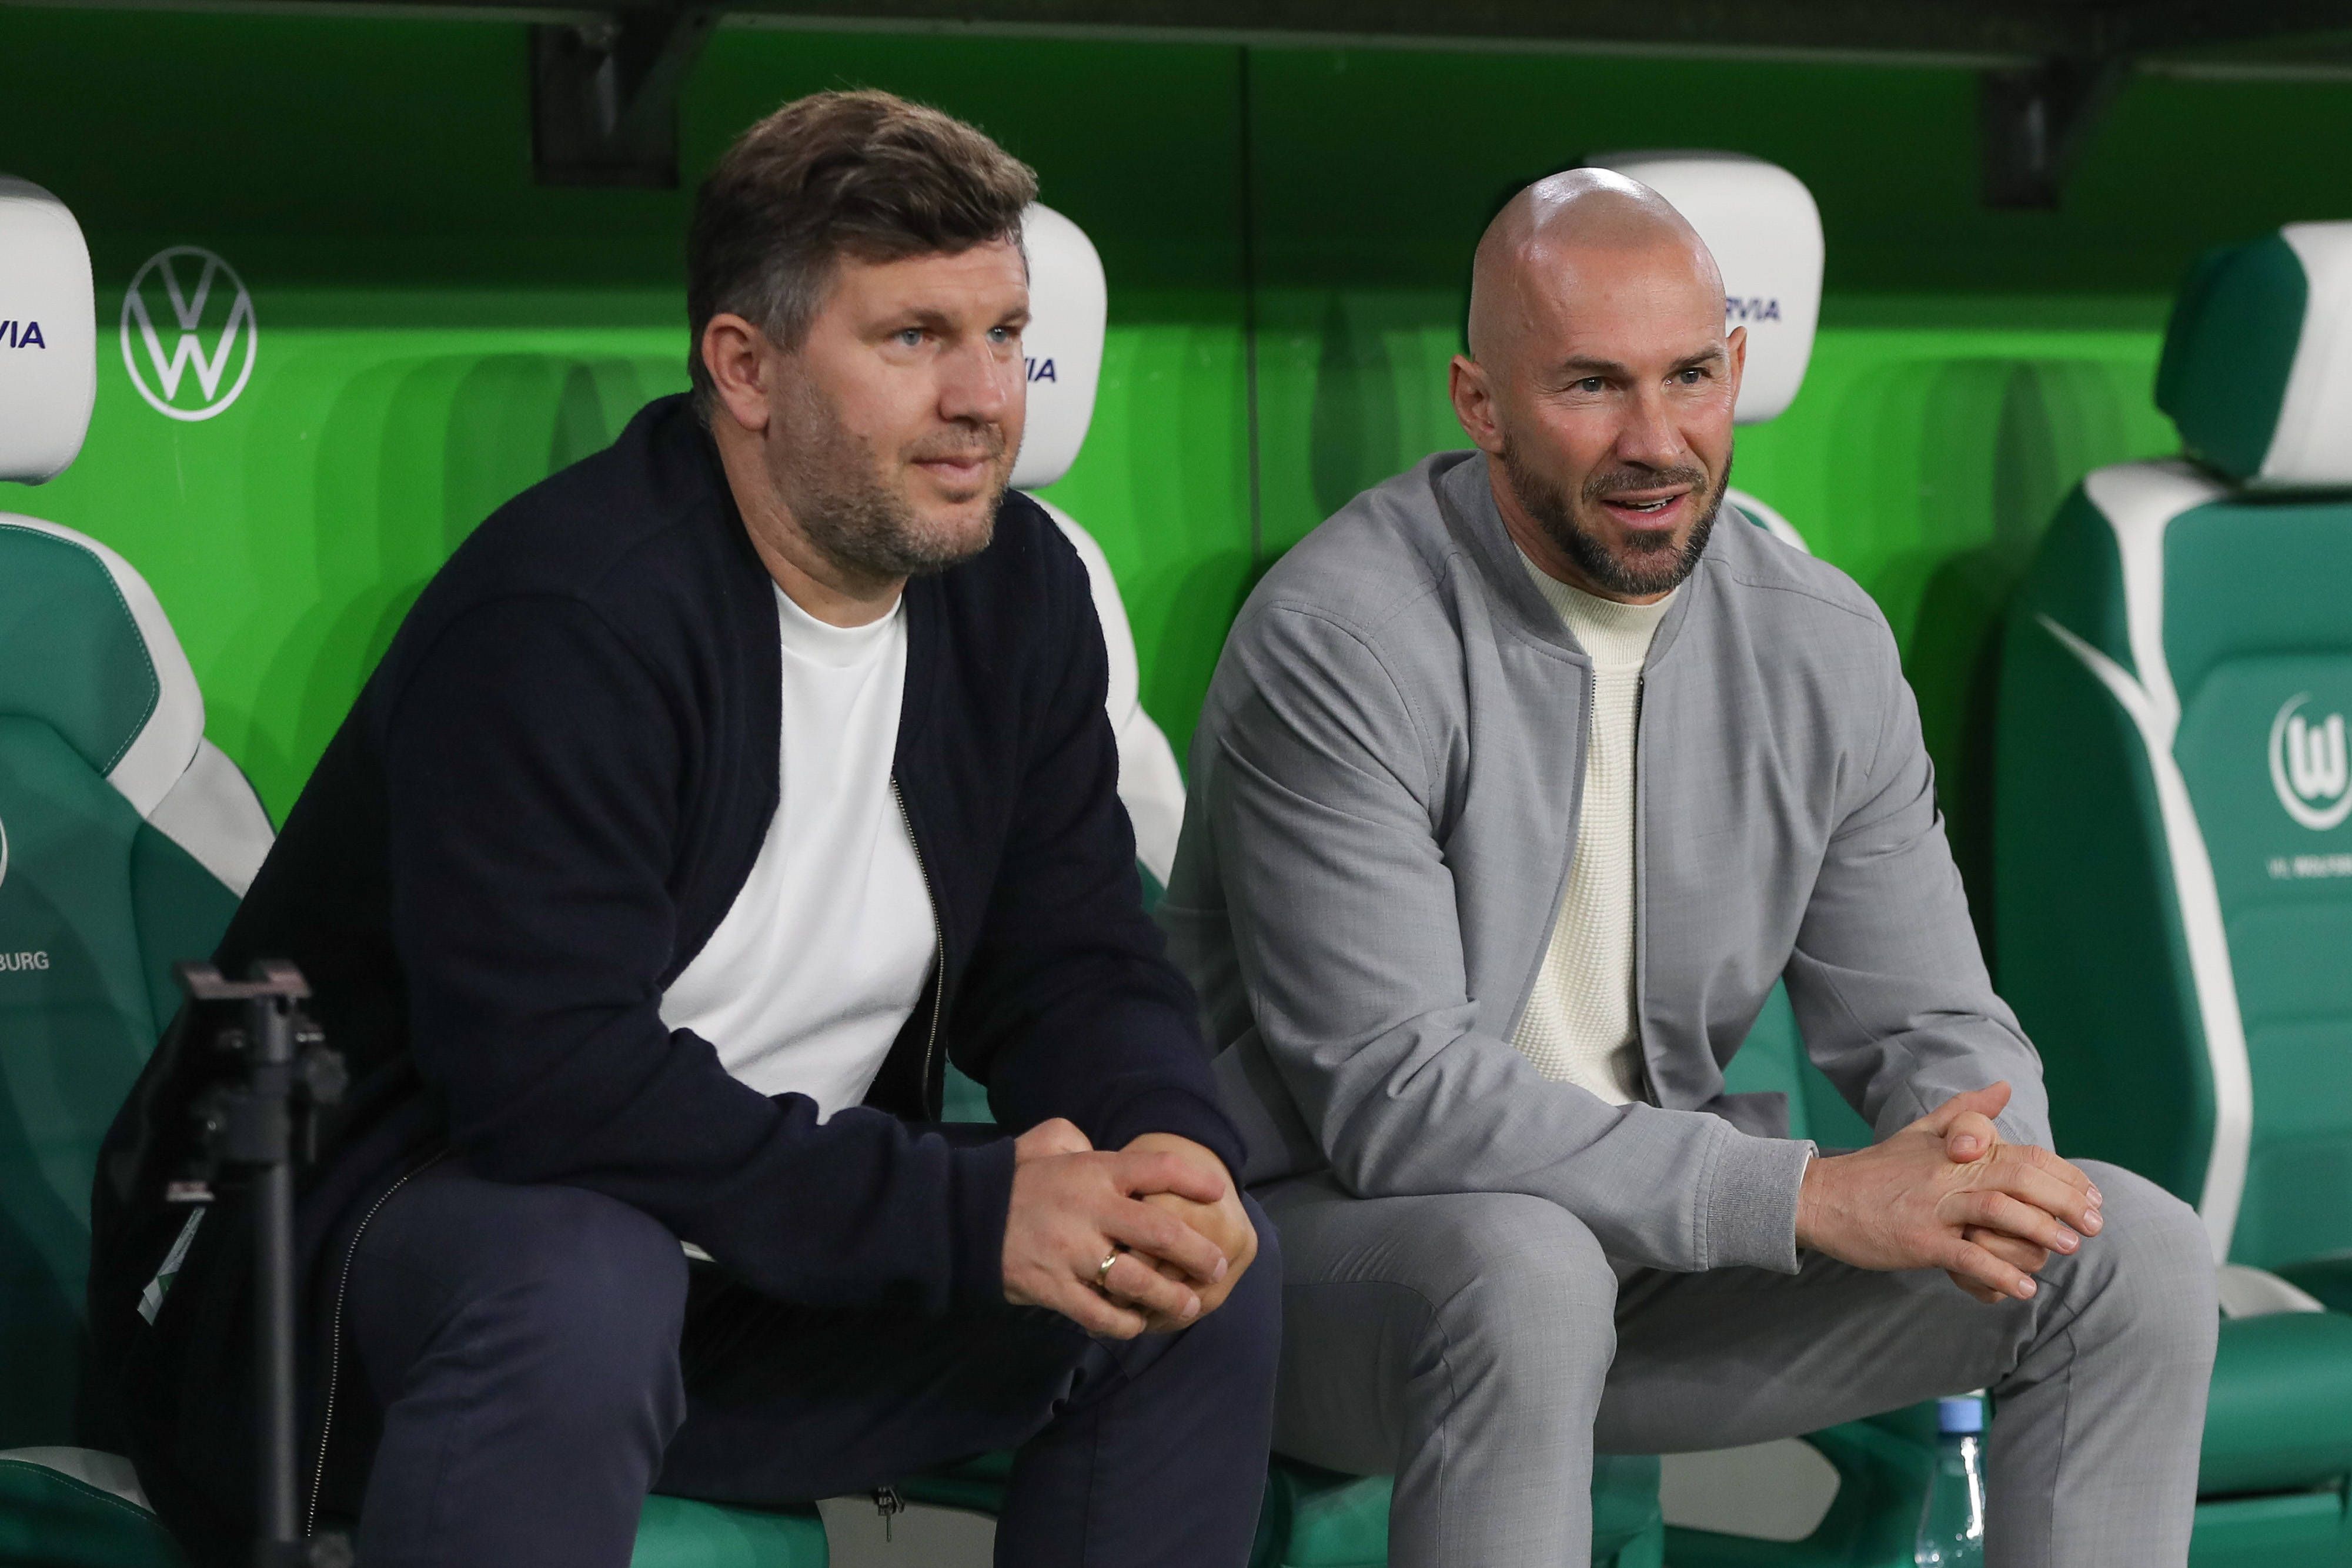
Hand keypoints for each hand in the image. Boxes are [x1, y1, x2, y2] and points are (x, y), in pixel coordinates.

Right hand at [1000, 1118, 1232, 1338]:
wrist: (961, 1217)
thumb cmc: (1014, 1179)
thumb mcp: (1047, 1141)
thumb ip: (1079, 1140)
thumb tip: (1101, 1150)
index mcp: (1095, 1171)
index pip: (1158, 1168)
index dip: (1194, 1179)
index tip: (1218, 1194)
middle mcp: (1092, 1210)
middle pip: (1162, 1233)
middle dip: (1199, 1254)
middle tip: (1217, 1267)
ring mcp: (1074, 1253)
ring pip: (1138, 1281)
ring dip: (1172, 1298)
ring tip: (1190, 1306)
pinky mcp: (1055, 1288)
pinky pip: (1101, 1314)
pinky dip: (1126, 1323)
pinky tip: (1137, 1323)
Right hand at [1796, 1083, 2103, 1302]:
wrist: (1820, 1197)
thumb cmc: (1875, 1169)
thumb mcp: (1920, 1132)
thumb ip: (1965, 1113)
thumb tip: (2003, 1087)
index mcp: (1954, 1149)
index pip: (2023, 1154)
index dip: (2065, 1175)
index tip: (2093, 1197)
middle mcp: (1948, 1173)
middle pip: (2020, 1179)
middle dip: (2065, 1202)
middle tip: (2094, 1226)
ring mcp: (1933, 1207)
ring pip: (1999, 1213)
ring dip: (2041, 1234)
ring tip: (2068, 1250)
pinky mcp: (1918, 1240)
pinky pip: (1968, 1257)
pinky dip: (2000, 1274)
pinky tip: (2024, 1289)